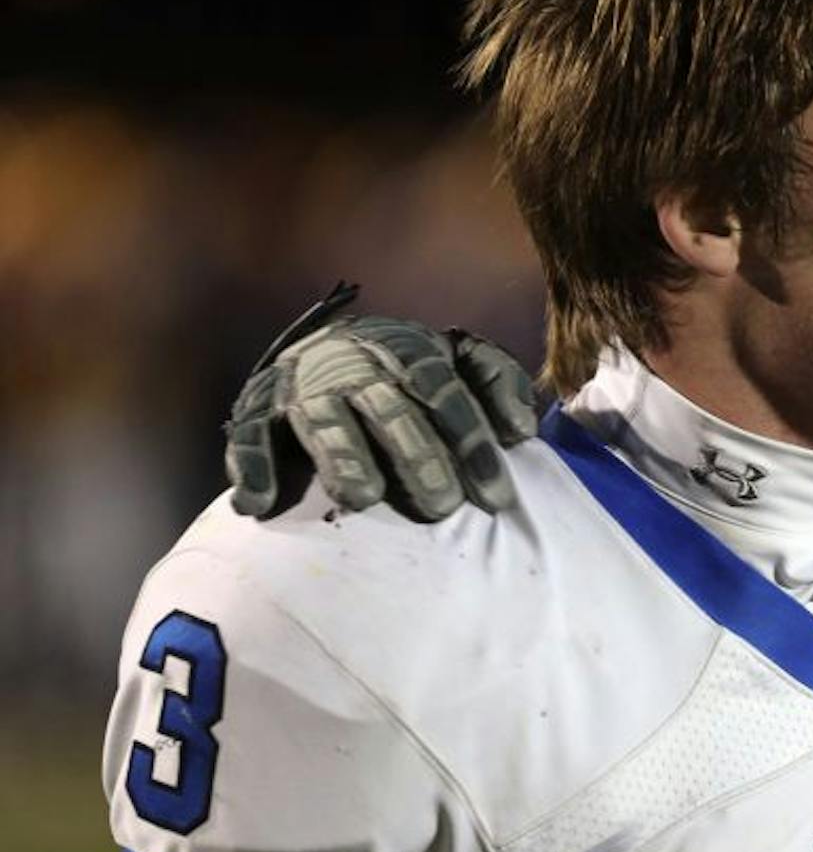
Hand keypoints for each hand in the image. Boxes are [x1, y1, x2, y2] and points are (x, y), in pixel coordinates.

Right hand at [225, 284, 538, 520]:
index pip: (443, 390)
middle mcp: (353, 365)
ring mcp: (303, 386)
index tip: (496, 497)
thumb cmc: (408, 367)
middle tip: (443, 507)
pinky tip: (260, 504)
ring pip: (322, 421)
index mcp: (405, 350)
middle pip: (388, 409)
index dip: (472, 441)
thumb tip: (524, 428)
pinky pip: (249, 435)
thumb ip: (496, 380)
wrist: (331, 344)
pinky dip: (251, 466)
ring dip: (342, 458)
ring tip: (363, 497)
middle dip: (418, 457)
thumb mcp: (458, 360)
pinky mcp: (258, 408)